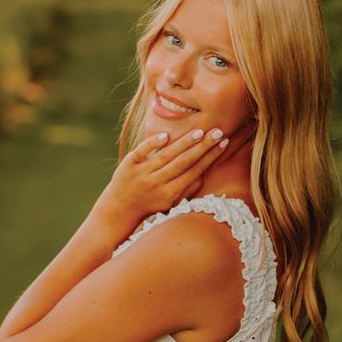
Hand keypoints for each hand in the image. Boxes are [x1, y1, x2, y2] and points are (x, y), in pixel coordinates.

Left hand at [97, 127, 230, 223]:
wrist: (118, 210)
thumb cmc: (149, 205)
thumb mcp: (170, 203)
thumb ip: (186, 189)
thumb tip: (204, 173)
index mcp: (169, 194)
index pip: (194, 171)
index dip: (210, 157)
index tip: (223, 143)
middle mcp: (156, 184)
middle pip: (184, 162)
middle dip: (203, 146)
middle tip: (218, 132)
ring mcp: (142, 173)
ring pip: (167, 155)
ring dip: (184, 142)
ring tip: (200, 131)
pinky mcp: (128, 164)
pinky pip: (142, 151)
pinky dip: (153, 143)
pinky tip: (166, 136)